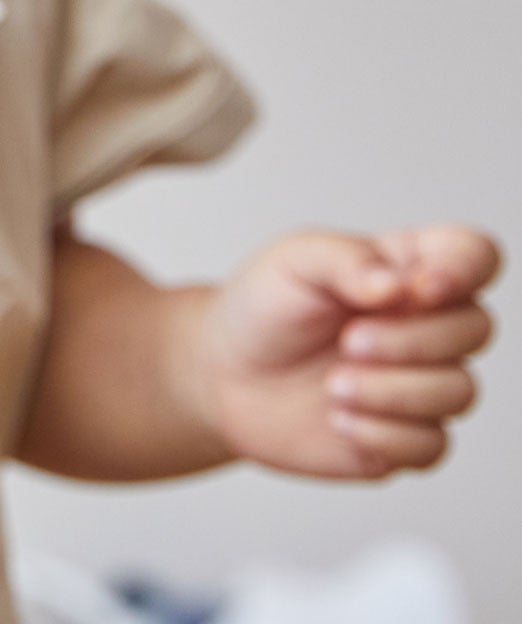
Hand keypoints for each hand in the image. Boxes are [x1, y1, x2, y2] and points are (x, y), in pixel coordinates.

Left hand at [185, 224, 502, 478]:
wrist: (224, 375)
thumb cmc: (263, 306)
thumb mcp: (293, 260)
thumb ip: (347, 261)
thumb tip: (399, 285)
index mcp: (405, 268)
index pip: (473, 256)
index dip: (465, 270)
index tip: (417, 288)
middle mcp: (424, 324)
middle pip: (476, 328)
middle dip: (412, 340)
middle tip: (347, 340)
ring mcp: (420, 382)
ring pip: (460, 391)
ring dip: (393, 390)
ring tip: (333, 384)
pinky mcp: (407, 436)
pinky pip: (433, 444)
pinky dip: (384, 433)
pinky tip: (339, 419)